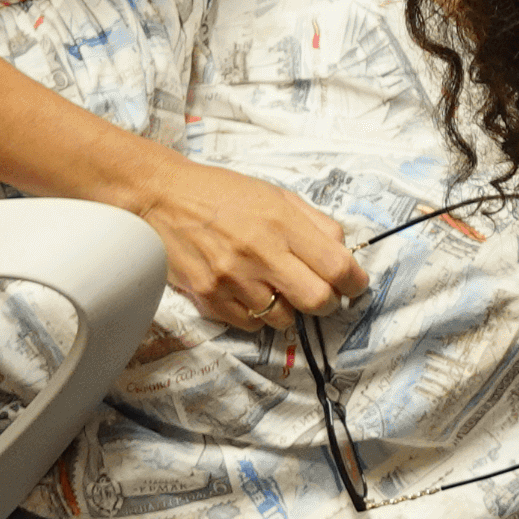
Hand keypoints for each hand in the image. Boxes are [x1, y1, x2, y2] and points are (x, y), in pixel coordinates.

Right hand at [135, 157, 365, 331]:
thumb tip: (345, 251)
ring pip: (284, 319)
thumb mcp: (277, 195)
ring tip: (278, 286)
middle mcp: (259, 254)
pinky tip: (251, 291)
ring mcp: (232, 279)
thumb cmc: (223, 193)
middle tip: (325, 294)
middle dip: (329, 303)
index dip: (355, 282)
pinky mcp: (208, 298)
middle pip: (317, 301)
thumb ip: (316, 223)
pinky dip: (258, 315)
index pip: (337, 266)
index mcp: (282, 223)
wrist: (163, 197)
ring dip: (290, 308)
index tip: (355, 284)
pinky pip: (250, 325)